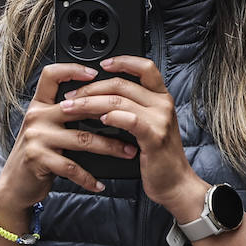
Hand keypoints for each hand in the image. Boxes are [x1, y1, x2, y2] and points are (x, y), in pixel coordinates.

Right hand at [0, 63, 139, 225]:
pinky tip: (100, 184)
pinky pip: (72, 167)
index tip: (96, 73)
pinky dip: (88, 177)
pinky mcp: (38, 158)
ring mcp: (37, 137)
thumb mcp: (45, 128)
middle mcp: (37, 117)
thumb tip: (100, 104)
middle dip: (111, 115)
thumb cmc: (37, 155)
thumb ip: (64, 114)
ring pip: (83, 138)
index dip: (72, 69)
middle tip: (134, 122)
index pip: (51, 76)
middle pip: (80, 107)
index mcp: (39, 105)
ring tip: (129, 152)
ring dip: (110, 147)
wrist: (14, 184)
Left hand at [60, 56, 206, 220]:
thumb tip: (100, 98)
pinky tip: (98, 120)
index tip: (101, 65)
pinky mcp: (154, 136)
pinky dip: (111, 117)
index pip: (145, 67)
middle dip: (91, 88)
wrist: (175, 183)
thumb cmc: (158, 156)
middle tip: (71, 96)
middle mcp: (163, 104)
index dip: (123, 61)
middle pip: (123, 84)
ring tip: (72, 108)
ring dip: (90, 103)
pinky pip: (129, 120)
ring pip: (119, 100)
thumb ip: (133, 109)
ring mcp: (160, 119)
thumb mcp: (150, 125)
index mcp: (162, 97)